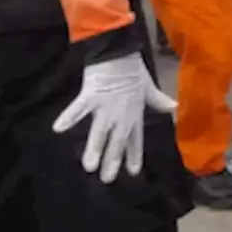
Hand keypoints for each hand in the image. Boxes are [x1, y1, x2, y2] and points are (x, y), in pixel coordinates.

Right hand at [52, 53, 177, 183]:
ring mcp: (105, 107)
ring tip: (89, 167)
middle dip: (113, 161)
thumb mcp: (148, 87)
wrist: (120, 52)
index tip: (132, 172)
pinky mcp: (90, 96)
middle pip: (117, 142)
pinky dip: (69, 117)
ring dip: (95, 149)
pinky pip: (78, 108)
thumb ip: (159, 101)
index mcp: (134, 114)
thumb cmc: (133, 70)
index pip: (135, 139)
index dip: (134, 155)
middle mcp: (121, 115)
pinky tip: (58, 128)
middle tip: (107, 179)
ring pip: (100, 132)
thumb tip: (174, 107)